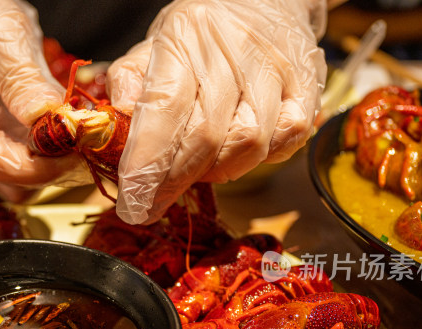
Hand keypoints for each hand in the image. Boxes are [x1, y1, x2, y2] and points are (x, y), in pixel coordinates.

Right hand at [0, 0, 88, 200]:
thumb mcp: (0, 35)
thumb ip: (22, 79)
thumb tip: (46, 120)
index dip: (36, 167)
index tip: (74, 152)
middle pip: (4, 175)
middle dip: (47, 169)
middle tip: (85, 146)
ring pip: (15, 176)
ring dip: (50, 165)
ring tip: (78, 139)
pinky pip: (22, 159)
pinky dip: (47, 154)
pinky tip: (66, 134)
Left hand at [107, 0, 327, 223]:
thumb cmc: (201, 34)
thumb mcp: (153, 45)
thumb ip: (129, 82)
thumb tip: (114, 128)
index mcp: (184, 37)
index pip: (164, 109)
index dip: (147, 165)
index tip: (133, 201)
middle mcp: (232, 50)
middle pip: (205, 137)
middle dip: (174, 181)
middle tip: (153, 202)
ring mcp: (275, 69)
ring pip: (248, 144)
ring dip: (216, 171)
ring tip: (196, 169)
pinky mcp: (307, 87)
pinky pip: (285, 141)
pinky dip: (259, 160)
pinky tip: (236, 153)